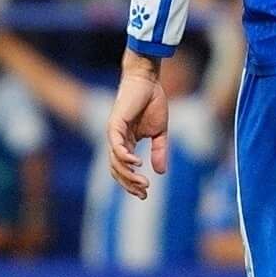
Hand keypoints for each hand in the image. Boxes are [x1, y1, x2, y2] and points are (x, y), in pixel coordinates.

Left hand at [107, 54, 169, 199]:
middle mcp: (118, 141)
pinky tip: (137, 163)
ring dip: (128, 174)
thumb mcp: (160, 132)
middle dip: (129, 184)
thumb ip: (159, 151)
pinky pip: (116, 146)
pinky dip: (125, 157)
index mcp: (127, 143)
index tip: (145, 195)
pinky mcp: (115, 125)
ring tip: (143, 181)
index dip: (132, 183)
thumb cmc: (153, 102)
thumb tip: (161, 172)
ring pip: (115, 162)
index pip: (125, 169)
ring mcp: (114, 134)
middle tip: (144, 193)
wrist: (148, 81)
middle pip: (117, 170)